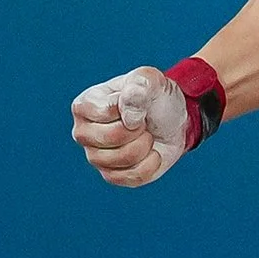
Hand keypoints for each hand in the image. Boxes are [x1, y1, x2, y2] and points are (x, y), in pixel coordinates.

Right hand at [71, 67, 189, 187]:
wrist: (176, 120)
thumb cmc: (156, 97)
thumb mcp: (152, 80)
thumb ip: (139, 85)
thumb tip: (128, 114)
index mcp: (84, 105)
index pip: (105, 111)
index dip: (132, 108)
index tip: (138, 103)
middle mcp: (83, 133)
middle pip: (111, 138)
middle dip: (139, 128)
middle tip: (144, 121)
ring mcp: (95, 157)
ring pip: (122, 159)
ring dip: (146, 145)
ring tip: (146, 134)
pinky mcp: (112, 176)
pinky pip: (132, 177)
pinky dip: (152, 163)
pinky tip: (152, 152)